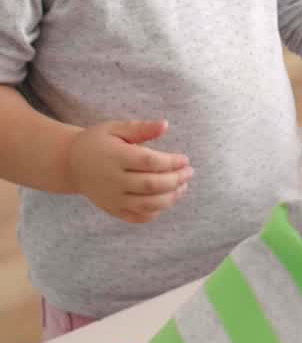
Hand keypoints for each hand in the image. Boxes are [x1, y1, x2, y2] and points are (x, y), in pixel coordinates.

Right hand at [67, 120, 192, 223]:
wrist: (70, 164)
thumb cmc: (98, 142)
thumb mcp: (115, 128)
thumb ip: (141, 128)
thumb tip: (165, 125)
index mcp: (115, 157)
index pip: (149, 162)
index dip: (171, 162)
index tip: (185, 159)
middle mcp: (113, 180)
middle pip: (150, 185)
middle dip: (176, 180)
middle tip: (189, 172)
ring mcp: (112, 198)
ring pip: (146, 204)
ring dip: (170, 198)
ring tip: (183, 187)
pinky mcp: (112, 209)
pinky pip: (136, 217)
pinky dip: (154, 212)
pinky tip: (165, 201)